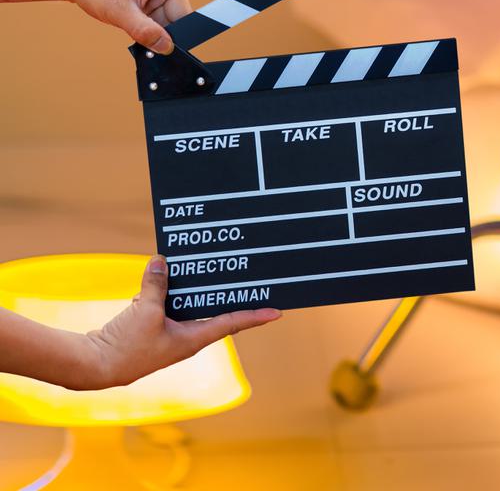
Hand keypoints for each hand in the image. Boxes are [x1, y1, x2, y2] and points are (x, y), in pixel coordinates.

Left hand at [59, 0, 252, 53]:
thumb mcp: (119, 12)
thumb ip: (145, 32)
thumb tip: (167, 49)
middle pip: (185, 13)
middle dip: (171, 30)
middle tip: (152, 41)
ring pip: (173, 20)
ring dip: (159, 30)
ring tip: (132, 27)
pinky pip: (162, 19)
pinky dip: (153, 28)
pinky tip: (135, 27)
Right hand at [81, 256, 279, 388]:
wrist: (94, 365)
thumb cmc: (125, 347)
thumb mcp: (144, 312)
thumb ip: (156, 286)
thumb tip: (161, 262)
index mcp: (193, 339)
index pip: (232, 324)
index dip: (255, 316)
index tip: (277, 312)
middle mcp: (187, 338)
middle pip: (214, 311)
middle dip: (228, 295)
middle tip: (248, 278)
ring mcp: (169, 334)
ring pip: (190, 306)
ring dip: (195, 289)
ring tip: (208, 266)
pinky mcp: (152, 330)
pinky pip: (168, 306)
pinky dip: (168, 292)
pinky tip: (163, 275)